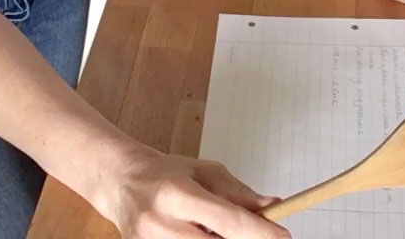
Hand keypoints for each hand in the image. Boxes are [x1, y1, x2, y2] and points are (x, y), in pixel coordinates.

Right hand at [102, 145, 289, 238]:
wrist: (121, 184)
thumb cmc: (166, 174)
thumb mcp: (204, 171)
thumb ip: (239, 192)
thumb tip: (273, 208)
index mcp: (178, 195)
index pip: (228, 221)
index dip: (261, 232)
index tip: (283, 235)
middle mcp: (163, 226)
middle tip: (257, 233)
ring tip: (212, 227)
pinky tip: (201, 234)